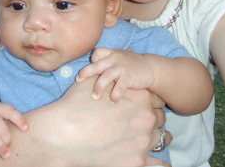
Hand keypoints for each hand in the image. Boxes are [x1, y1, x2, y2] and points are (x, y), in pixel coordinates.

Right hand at [39, 76, 171, 165]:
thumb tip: (117, 67)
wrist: (63, 133)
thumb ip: (112, 77)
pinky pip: (158, 163)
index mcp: (140, 98)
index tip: (141, 107)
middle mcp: (146, 118)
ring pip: (161, 138)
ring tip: (144, 139)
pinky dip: (159, 162)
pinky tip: (159, 162)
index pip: (156, 99)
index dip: (148, 103)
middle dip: (151, 119)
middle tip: (139, 122)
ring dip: (155, 138)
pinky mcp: (137, 161)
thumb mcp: (95, 82)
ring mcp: (143, 141)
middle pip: (160, 118)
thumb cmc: (76, 105)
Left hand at [77, 47, 153, 102]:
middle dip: (86, 73)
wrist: (151, 68)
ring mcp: (122, 68)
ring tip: (94, 97)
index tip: (89, 70)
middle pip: (97, 65)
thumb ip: (106, 61)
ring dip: (98, 87)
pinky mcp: (129, 78)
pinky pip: (120, 86)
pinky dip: (115, 94)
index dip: (92, 60)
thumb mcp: (119, 57)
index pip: (97, 52)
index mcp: (111, 54)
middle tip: (78, 80)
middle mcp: (115, 59)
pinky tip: (112, 101)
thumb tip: (89, 69)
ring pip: (106, 76)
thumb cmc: (131, 64)